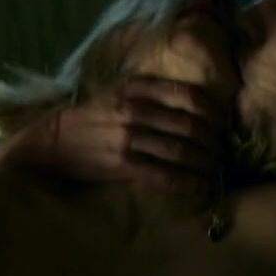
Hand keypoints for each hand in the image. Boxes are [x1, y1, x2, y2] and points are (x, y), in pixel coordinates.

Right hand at [0, 76, 227, 191]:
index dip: (213, 113)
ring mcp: (130, 139)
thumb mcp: (116, 92)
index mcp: (136, 89)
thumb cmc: (88, 118)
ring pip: (183, 151)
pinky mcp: (123, 165)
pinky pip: (165, 175)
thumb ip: (150, 93)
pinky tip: (200, 187)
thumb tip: (192, 105)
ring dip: (206, 164)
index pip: (189, 96)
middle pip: (192, 126)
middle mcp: (136, 111)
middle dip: (215, 142)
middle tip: (223, 152)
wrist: (51, 142)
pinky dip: (188, 182)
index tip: (222, 125)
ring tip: (216, 170)